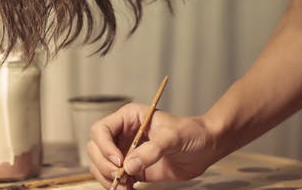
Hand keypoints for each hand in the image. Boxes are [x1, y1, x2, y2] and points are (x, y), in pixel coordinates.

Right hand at [86, 103, 219, 188]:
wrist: (205, 147)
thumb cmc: (191, 132)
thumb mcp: (172, 137)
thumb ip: (151, 150)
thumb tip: (129, 166)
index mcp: (129, 118)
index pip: (101, 130)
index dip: (105, 147)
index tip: (120, 162)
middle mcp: (123, 134)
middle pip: (95, 149)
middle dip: (104, 165)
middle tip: (120, 176)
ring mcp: (126, 152)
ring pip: (101, 166)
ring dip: (108, 179)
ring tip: (126, 187)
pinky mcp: (133, 169)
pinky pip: (115, 179)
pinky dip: (118, 187)